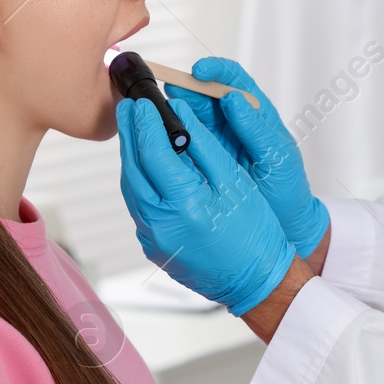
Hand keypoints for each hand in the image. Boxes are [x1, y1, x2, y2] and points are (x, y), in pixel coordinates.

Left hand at [116, 96, 296, 315]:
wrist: (256, 280)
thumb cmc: (254, 232)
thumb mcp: (234, 182)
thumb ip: (204, 146)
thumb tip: (182, 115)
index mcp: (185, 205)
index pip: (154, 154)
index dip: (146, 124)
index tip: (143, 104)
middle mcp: (161, 224)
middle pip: (134, 169)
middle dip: (130, 135)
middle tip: (128, 109)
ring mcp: (153, 239)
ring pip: (131, 189)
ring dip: (131, 158)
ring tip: (134, 132)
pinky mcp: (152, 247)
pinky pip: (138, 206)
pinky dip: (138, 182)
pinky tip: (145, 167)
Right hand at [164, 58, 330, 258]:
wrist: (283, 222)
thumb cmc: (286, 188)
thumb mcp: (275, 157)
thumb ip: (255, 129)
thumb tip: (234, 100)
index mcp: (256, 113)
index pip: (233, 79)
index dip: (215, 70)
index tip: (198, 71)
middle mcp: (234, 120)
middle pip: (205, 92)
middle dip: (186, 87)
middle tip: (169, 90)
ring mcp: (217, 138)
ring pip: (191, 113)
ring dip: (175, 109)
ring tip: (159, 110)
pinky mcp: (203, 156)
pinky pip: (185, 138)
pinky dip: (172, 134)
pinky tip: (160, 135)